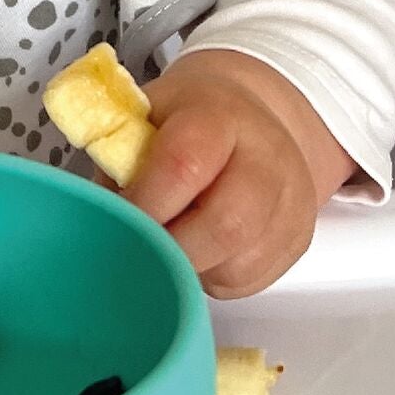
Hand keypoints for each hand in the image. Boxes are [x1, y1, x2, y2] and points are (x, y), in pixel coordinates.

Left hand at [120, 48, 354, 298]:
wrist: (252, 116)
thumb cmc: (187, 119)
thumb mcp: (145, 115)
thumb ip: (120, 158)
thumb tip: (96, 211)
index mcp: (218, 114)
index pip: (185, 162)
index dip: (146, 202)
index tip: (117, 222)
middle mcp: (266, 156)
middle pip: (227, 224)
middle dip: (171, 248)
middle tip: (140, 247)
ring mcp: (290, 200)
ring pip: (240, 263)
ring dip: (192, 268)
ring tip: (169, 243)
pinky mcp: (298, 238)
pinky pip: (251, 280)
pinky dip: (214, 278)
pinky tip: (198, 251)